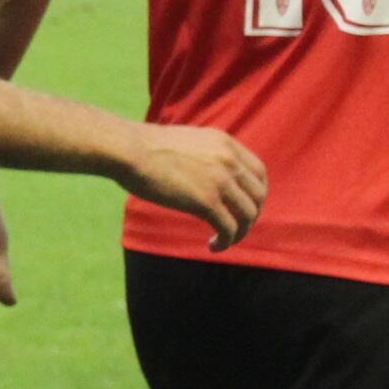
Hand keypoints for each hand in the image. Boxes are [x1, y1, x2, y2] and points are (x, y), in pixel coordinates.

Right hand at [119, 124, 265, 249]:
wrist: (129, 150)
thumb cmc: (144, 148)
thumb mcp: (186, 143)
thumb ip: (203, 155)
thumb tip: (203, 174)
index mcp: (225, 144)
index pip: (258, 171)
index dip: (257, 193)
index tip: (245, 205)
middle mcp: (229, 160)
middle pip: (258, 195)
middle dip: (251, 215)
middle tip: (236, 226)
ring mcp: (220, 181)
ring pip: (247, 215)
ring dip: (240, 232)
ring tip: (224, 240)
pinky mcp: (207, 201)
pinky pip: (229, 228)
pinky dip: (225, 242)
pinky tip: (212, 246)